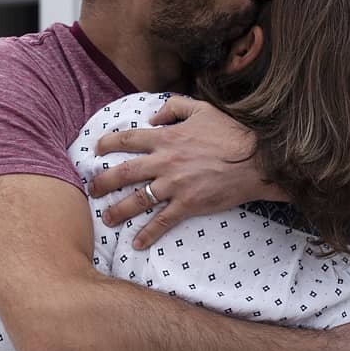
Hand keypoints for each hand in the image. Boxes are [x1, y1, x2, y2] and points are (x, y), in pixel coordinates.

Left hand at [87, 96, 279, 248]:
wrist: (258, 160)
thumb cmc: (231, 133)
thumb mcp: (202, 109)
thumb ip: (174, 107)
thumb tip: (152, 116)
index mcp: (167, 138)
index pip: (128, 139)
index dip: (108, 143)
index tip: (96, 149)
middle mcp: (165, 162)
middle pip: (124, 172)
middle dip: (103, 182)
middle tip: (92, 190)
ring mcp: (175, 185)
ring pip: (138, 200)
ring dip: (118, 211)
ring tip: (106, 219)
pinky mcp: (188, 205)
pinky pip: (162, 221)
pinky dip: (148, 233)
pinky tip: (137, 242)